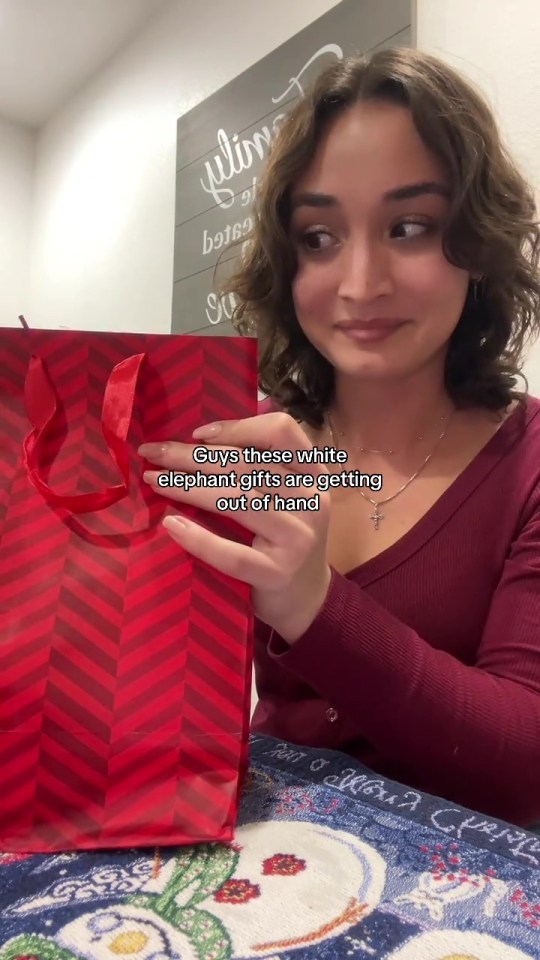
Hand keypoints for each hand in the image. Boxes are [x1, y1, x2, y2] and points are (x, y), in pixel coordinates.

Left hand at [139, 412, 331, 642]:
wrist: (304, 598)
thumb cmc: (281, 538)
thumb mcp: (283, 497)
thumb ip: (257, 469)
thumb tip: (194, 442)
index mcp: (313, 474)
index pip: (282, 432)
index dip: (239, 427)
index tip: (197, 435)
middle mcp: (312, 501)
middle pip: (247, 465)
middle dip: (193, 456)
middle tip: (154, 452)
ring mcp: (298, 538)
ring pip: (237, 501)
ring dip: (188, 487)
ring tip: (155, 481)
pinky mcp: (279, 573)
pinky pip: (232, 554)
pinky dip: (198, 538)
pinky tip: (171, 524)